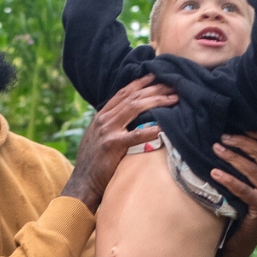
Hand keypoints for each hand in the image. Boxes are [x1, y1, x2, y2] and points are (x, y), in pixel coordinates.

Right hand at [63, 76, 175, 209]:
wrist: (83, 182)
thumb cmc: (96, 161)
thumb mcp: (101, 136)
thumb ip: (114, 124)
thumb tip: (132, 116)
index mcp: (102, 115)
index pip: (123, 92)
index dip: (141, 82)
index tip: (157, 75)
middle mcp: (104, 119)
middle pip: (132, 97)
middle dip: (154, 88)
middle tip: (173, 84)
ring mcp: (107, 131)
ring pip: (134, 108)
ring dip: (156, 101)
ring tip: (173, 99)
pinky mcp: (112, 146)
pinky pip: (135, 135)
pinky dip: (150, 130)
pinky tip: (163, 127)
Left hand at [207, 133, 256, 256]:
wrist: (241, 243)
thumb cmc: (241, 210)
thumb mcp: (251, 186)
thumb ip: (251, 168)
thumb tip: (233, 139)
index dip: (255, 134)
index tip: (235, 128)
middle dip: (240, 142)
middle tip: (221, 138)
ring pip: (253, 169)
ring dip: (232, 157)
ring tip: (215, 149)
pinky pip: (244, 189)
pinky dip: (228, 179)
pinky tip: (215, 172)